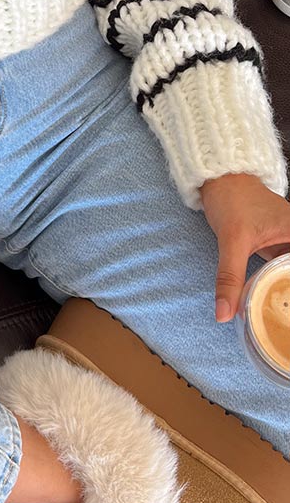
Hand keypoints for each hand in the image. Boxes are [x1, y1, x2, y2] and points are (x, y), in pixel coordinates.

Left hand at [198, 172, 289, 322]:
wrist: (220, 180)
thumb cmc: (233, 200)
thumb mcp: (233, 241)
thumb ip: (229, 277)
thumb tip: (224, 314)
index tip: (288, 310)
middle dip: (288, 294)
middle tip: (283, 323)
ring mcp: (289, 243)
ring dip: (286, 292)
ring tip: (282, 320)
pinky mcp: (277, 247)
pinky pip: (283, 272)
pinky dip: (279, 285)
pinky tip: (275, 305)